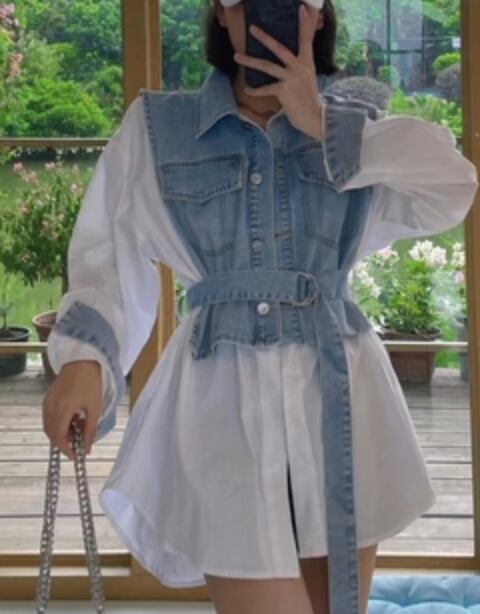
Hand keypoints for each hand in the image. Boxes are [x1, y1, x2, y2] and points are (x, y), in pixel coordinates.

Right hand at [42, 360, 102, 459]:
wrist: (82, 361)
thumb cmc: (91, 382)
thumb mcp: (95, 408)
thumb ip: (90, 430)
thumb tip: (87, 448)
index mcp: (62, 410)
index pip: (59, 438)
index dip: (67, 450)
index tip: (77, 456)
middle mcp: (50, 407)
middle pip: (52, 434)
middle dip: (64, 443)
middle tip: (79, 444)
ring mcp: (47, 402)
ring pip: (49, 427)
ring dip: (61, 433)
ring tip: (78, 430)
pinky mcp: (47, 398)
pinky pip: (49, 418)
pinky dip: (58, 424)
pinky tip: (73, 420)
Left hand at [233, 4, 323, 139]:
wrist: (314, 117)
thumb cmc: (309, 98)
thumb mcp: (308, 77)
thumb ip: (300, 67)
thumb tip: (289, 61)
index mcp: (306, 62)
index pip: (306, 39)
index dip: (304, 23)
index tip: (300, 8)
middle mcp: (299, 67)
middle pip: (279, 48)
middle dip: (264, 37)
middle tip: (252, 28)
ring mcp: (290, 78)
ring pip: (266, 66)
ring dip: (250, 61)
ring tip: (237, 56)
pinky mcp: (283, 91)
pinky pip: (265, 89)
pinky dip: (255, 90)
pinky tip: (247, 89)